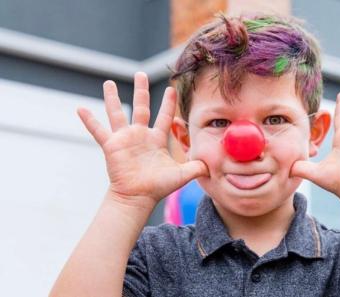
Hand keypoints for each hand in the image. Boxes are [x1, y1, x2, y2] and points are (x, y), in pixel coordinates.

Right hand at [77, 72, 207, 207]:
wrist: (138, 198)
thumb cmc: (158, 187)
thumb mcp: (182, 175)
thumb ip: (197, 167)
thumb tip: (212, 164)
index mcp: (156, 139)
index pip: (165, 116)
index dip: (169, 103)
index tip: (172, 89)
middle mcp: (140, 135)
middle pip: (141, 106)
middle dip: (141, 90)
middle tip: (140, 74)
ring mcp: (125, 139)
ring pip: (118, 113)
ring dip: (113, 98)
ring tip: (108, 83)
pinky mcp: (112, 146)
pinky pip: (99, 131)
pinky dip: (89, 120)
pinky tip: (80, 109)